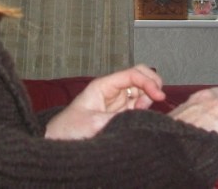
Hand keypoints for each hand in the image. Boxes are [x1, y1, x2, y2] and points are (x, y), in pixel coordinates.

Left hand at [44, 64, 166, 139]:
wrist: (58, 141)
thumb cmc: (69, 128)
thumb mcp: (93, 123)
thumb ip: (118, 118)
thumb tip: (141, 113)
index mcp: (104, 85)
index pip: (132, 74)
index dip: (148, 81)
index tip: (159, 95)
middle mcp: (113, 90)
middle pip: (139, 76)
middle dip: (152, 83)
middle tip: (159, 97)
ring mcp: (118, 102)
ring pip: (142, 90)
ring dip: (149, 96)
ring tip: (144, 110)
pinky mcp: (120, 115)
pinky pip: (139, 105)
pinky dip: (145, 107)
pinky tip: (143, 114)